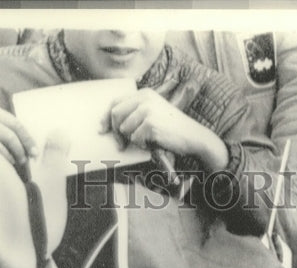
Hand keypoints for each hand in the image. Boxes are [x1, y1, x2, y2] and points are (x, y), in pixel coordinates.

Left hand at [101, 88, 227, 169]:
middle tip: (121, 145)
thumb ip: (135, 113)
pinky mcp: (151, 124)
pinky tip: (155, 143)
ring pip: (125, 129)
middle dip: (115, 132)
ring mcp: (148, 111)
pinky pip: (136, 139)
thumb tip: (110, 124)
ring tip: (149, 140)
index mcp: (145, 94)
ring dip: (133, 140)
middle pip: (115, 114)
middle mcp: (145, 99)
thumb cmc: (173, 129)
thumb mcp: (155, 113)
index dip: (106, 117)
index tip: (102, 129)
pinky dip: (143, 145)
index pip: (116, 102)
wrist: (194, 137)